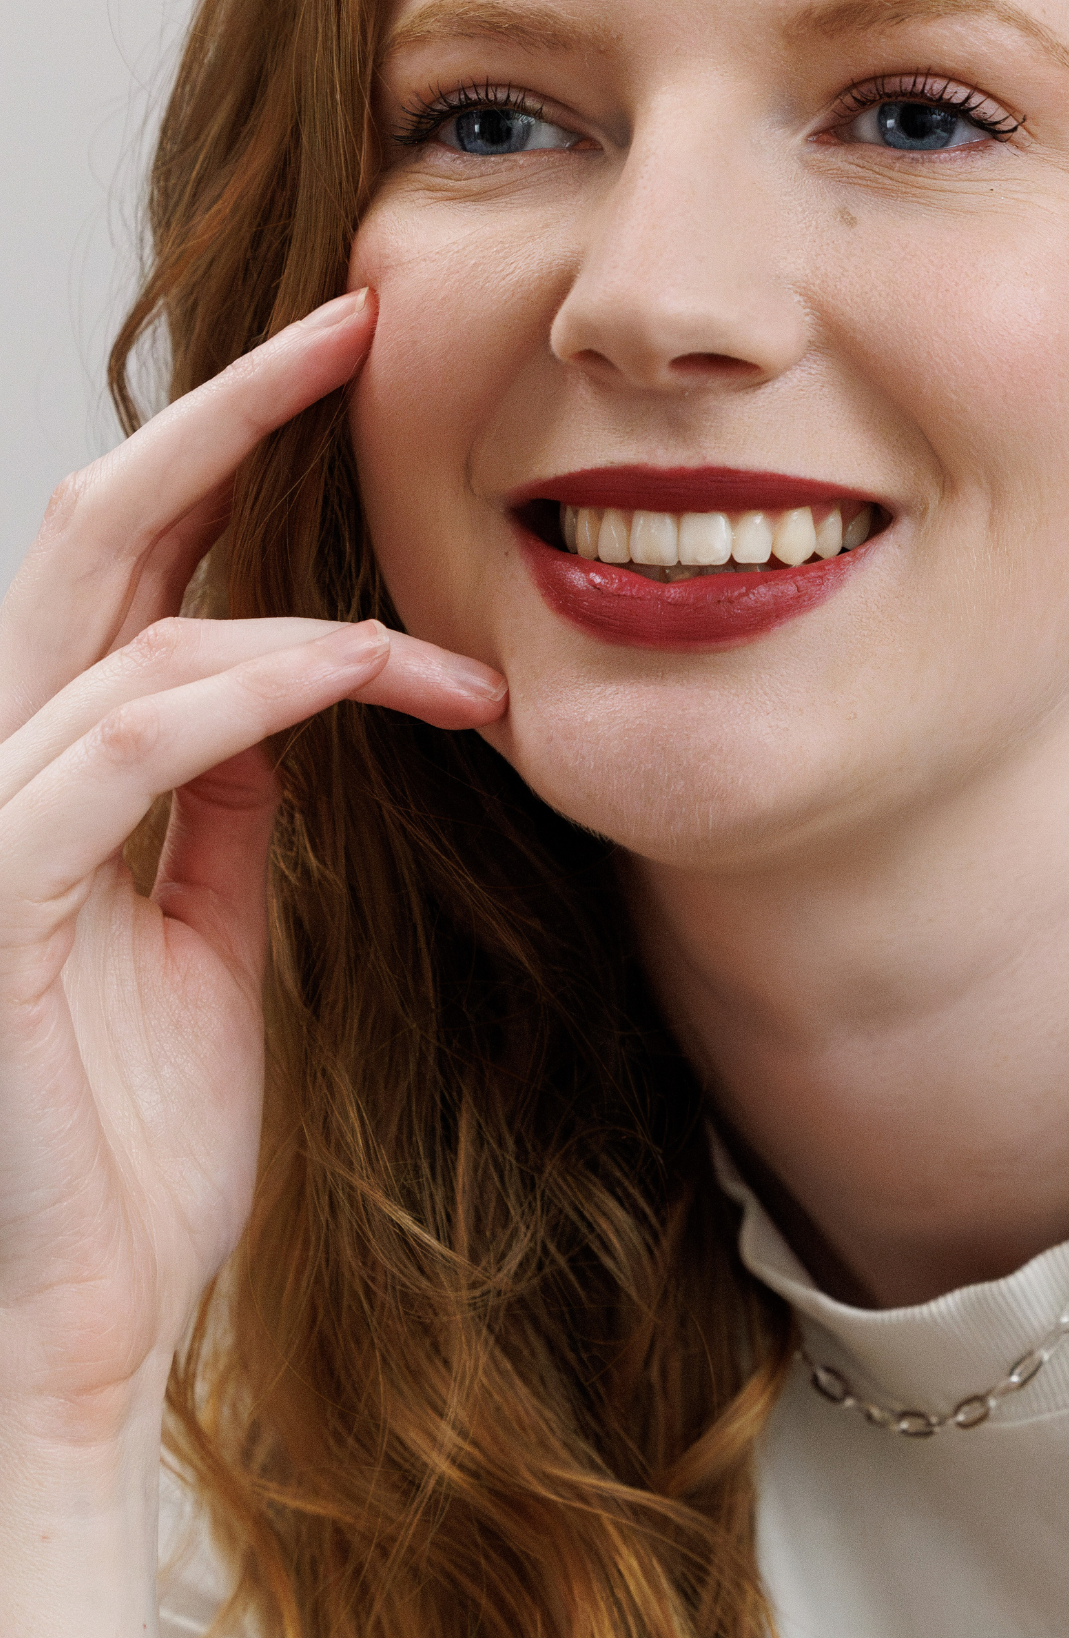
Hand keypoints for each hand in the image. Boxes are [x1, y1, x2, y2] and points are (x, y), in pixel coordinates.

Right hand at [0, 288, 504, 1452]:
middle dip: (225, 415)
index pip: (135, 561)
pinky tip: (364, 681)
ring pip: (130, 625)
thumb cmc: (137, 1131)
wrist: (82, 1309)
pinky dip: (253, 692)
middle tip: (353, 329)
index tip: (342, 364)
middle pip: (99, 527)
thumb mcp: (210, 926)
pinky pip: (128, 746)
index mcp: (61, 767)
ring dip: (315, 620)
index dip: (224, 446)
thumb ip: (228, 801)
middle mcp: (8, 765)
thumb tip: (291, 682)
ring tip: (456, 666)